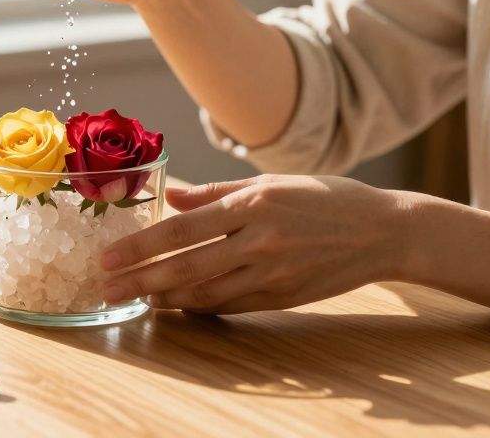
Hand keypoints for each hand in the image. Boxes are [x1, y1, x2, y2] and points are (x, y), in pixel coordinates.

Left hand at [98, 174, 415, 312]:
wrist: (384, 231)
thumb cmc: (325, 198)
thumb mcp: (272, 183)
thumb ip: (218, 192)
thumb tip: (173, 197)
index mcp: (254, 205)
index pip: (182, 229)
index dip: (141, 246)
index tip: (109, 256)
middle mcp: (260, 240)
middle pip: (186, 266)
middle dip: (141, 279)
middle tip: (106, 288)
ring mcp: (273, 273)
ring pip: (206, 292)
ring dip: (165, 298)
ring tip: (134, 298)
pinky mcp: (284, 296)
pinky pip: (231, 304)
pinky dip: (199, 306)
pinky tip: (175, 305)